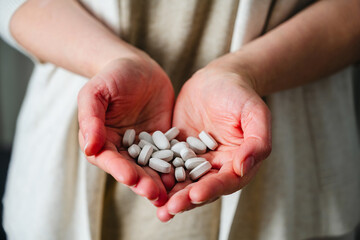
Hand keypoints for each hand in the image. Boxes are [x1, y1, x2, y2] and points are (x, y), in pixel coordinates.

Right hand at [78, 56, 174, 205]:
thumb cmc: (113, 76)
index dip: (118, 169)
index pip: (109, 159)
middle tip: (154, 193)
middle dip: (142, 182)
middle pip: (131, 169)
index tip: (129, 177)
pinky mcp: (164, 143)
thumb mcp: (97, 92)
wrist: (140, 68)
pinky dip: (177, 167)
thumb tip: (89, 147)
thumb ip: (91, 117)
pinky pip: (171, 156)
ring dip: (160, 182)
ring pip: (152, 168)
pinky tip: (187, 177)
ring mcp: (145, 148)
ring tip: (170, 194)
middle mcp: (123, 149)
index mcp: (102, 140)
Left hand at [157, 55, 271, 220]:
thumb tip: (243, 168)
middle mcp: (216, 165)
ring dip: (171, 195)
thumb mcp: (254, 112)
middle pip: (202, 187)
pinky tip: (145, 181)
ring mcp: (195, 159)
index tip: (195, 195)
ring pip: (183, 181)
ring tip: (158, 210)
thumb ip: (257, 141)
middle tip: (169, 209)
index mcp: (237, 162)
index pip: (225, 181)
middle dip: (186, 199)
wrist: (217, 78)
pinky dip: (158, 175)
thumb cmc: (240, 93)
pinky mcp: (178, 150)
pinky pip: (167, 164)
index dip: (212, 189)